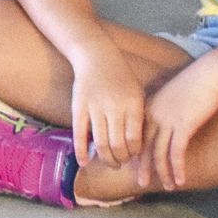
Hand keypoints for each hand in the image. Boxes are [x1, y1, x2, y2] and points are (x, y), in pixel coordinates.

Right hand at [70, 46, 146, 170]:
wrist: (96, 55)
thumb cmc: (120, 77)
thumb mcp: (137, 93)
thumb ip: (139, 118)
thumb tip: (139, 149)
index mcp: (132, 104)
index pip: (134, 140)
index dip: (134, 153)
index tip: (133, 155)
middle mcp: (114, 106)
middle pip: (118, 145)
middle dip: (120, 159)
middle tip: (120, 162)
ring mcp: (94, 106)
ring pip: (100, 143)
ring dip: (105, 158)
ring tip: (109, 161)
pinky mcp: (78, 105)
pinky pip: (79, 133)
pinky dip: (81, 151)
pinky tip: (83, 162)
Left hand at [140, 54, 217, 191]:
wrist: (212, 72)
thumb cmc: (195, 83)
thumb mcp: (173, 96)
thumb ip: (165, 109)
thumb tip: (164, 124)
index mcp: (149, 105)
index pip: (136, 133)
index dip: (135, 152)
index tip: (133, 166)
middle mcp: (153, 113)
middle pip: (143, 145)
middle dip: (142, 166)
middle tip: (140, 184)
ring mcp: (167, 119)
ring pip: (159, 153)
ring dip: (163, 173)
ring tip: (167, 187)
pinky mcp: (184, 125)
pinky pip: (177, 153)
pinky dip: (177, 169)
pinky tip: (180, 181)